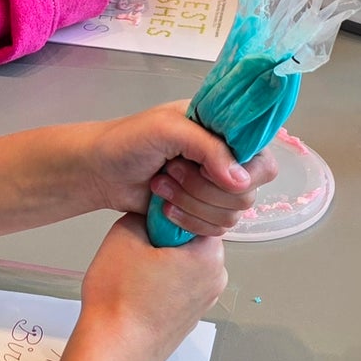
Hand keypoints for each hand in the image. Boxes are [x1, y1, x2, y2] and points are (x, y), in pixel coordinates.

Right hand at [77, 215, 227, 360]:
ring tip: (133, 273)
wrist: (113, 352)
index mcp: (210, 256)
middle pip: (192, 240)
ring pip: (184, 264)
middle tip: (137, 247)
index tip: (147, 220)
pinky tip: (136, 291)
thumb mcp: (123, 234)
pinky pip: (178, 287)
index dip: (168, 211)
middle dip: (164, 238)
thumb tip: (148, 214)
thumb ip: (142, 214)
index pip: (198, 214)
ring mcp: (204, 302)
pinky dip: (160, 284)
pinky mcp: (189, 319)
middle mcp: (216, 280)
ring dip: (161, 261)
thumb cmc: (120, 301)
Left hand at [84, 101, 274, 233]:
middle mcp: (224, 161)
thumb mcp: (168, 130)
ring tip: (162, 186)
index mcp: (223, 132)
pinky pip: (215, 230)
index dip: (244, 173)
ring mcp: (212, 189)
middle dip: (205, 189)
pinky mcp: (199, 213)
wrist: (99, 171)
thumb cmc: (128, 141)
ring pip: (231, 215)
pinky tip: (165, 207)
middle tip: (173, 171)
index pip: (261, 158)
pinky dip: (189, 222)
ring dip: (192, 204)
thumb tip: (241, 181)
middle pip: (246, 193)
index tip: (216, 174)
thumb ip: (209, 149)